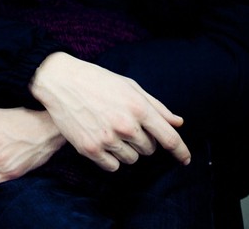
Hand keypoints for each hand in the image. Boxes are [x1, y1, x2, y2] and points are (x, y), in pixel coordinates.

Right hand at [29, 52, 190, 171]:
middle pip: (149, 149)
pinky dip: (112, 157)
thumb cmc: (99, 81)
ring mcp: (107, 139)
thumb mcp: (130, 87)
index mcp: (138, 107)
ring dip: (127, 149)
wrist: (62, 82)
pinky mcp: (90, 150)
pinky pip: (113, 166)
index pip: (168, 137)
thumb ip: (156, 107)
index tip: (186, 159)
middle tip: (127, 123)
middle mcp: (125, 125)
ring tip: (113, 129)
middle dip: (144, 139)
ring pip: (132, 159)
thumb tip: (178, 123)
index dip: (180, 151)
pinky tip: (103, 139)